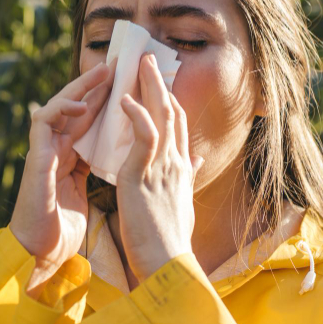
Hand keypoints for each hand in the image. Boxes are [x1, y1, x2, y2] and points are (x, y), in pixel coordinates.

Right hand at [9, 56, 116, 296]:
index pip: (92, 121)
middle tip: (119, 65)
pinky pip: (42, 123)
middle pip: (77, 108)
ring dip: (79, 88)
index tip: (131, 83)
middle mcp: (57, 150)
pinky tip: (79, 104)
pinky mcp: (36, 158)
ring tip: (102, 74)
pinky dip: (59, 109)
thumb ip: (102, 172)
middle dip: (97, 86)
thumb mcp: (93, 194)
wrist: (43, 256)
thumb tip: (129, 161)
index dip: (109, 101)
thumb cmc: (65, 231)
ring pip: (58, 107)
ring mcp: (44, 152)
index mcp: (72, 158)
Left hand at [115, 52, 203, 281]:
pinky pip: (145, 136)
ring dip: (149, 86)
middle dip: (160, 83)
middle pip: (171, 112)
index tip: (161, 80)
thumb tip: (195, 159)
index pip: (177, 125)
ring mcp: (162, 167)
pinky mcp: (144, 175)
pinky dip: (137, 114)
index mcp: (181, 169)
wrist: (167, 264)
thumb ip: (186, 177)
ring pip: (160, 116)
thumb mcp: (182, 203)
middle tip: (149, 59)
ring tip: (139, 64)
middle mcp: (175, 162)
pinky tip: (127, 99)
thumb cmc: (170, 240)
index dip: (169, 99)